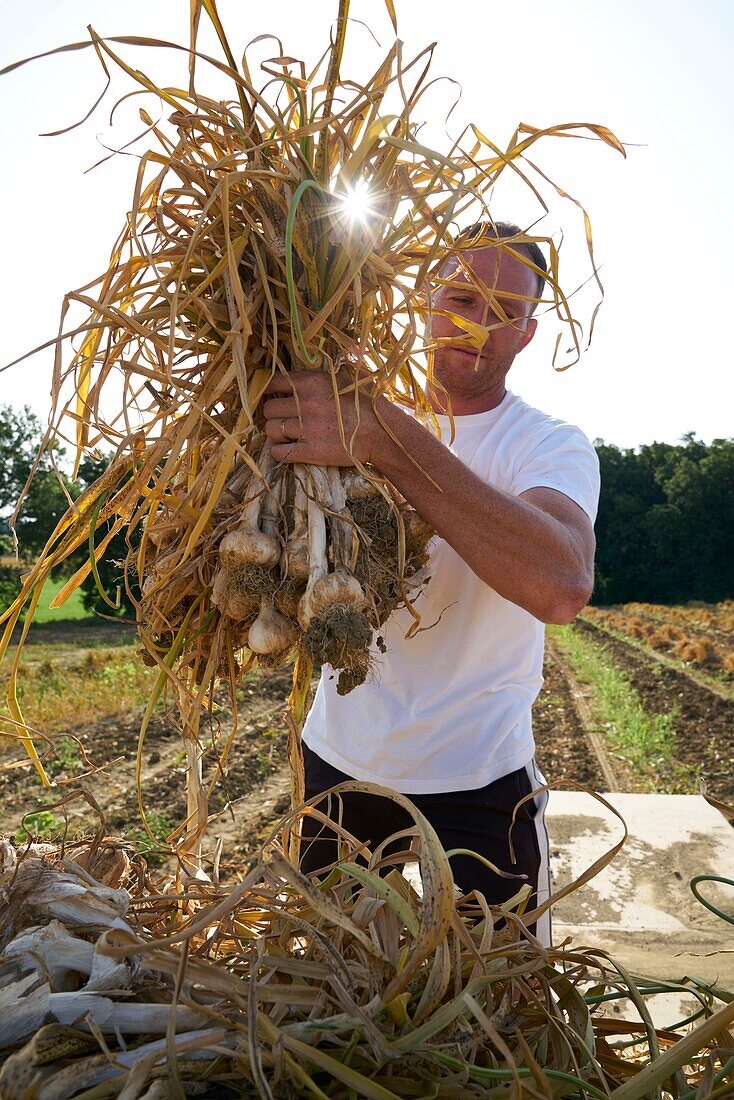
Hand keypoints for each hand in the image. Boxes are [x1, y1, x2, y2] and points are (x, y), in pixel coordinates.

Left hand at [262, 371, 383, 465]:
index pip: (272, 382)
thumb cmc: (369, 403)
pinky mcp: (311, 452)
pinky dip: (279, 452)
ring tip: (286, 435)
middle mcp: (306, 403)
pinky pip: (279, 453)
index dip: (268, 391)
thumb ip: (332, 366)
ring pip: (271, 430)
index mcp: (312, 382)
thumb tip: (326, 352)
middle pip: (268, 409)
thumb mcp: (352, 374)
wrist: (383, 434)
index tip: (274, 397)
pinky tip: (288, 449)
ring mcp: (307, 429)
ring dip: (275, 434)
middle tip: (283, 419)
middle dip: (273, 414)